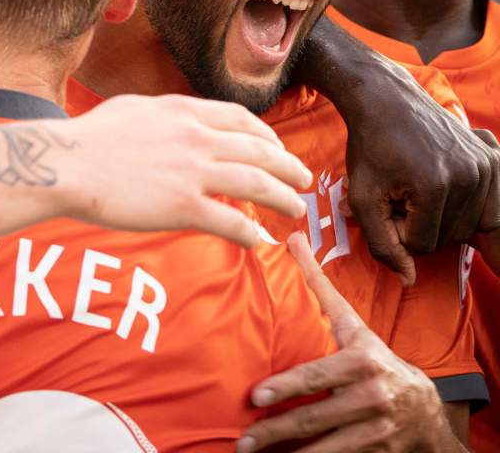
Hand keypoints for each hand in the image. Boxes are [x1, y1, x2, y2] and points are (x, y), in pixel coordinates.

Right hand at [62, 95, 309, 246]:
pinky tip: (259, 242)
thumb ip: (162, 113)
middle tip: (304, 180)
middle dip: (288, 167)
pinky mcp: (184, 207)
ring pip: (257, 185)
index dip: (267, 135)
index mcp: (184, 111)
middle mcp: (197, 138)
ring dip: (283, 198)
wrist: (66, 164)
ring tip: (296, 209)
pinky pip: (232, 222)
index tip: (277, 147)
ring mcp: (193, 173)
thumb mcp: (132, 107)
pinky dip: (251, 234)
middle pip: (260, 152)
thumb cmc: (87, 139)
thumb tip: (173, 118)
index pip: (241, 120)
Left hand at [235, 233, 459, 452]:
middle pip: (316, 416)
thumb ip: (320, 286)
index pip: (318, 375)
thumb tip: (293, 238)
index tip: (257, 395)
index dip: (289, 386)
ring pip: (325, 445)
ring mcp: (376, 429)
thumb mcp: (353, 324)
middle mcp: (372, 396)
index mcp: (362, 361)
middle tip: (244, 438)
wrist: (424, 408)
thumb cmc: (373, 358)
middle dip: (278, 429)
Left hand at [341, 71, 499, 285]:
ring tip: (416, 188)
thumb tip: (409, 281)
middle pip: (448, 236)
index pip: (421, 245)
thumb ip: (382, 245)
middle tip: (399, 193)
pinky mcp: (493, 159)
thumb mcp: (361, 199)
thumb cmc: (369, 148)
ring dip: (440, 215)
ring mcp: (485, 166)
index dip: (397, 228)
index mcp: (435, 187)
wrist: (386, 100)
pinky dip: (462, 205)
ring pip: (467, 225)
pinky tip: (438, 184)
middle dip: (420, 223)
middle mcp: (469, 176)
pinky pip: (485, 208)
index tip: (385, 201)